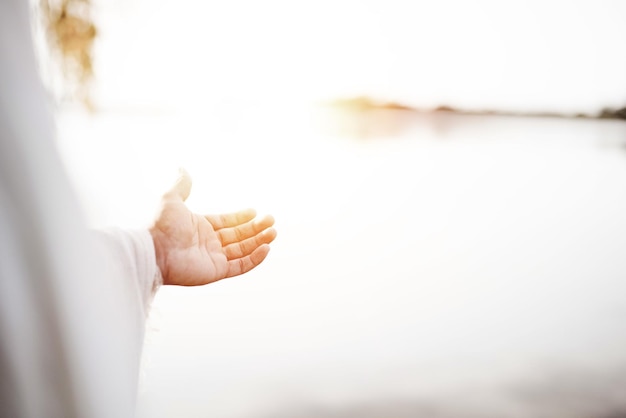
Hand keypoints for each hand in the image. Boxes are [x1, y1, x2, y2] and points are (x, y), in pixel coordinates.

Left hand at [149, 170, 275, 285]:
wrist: (153, 251)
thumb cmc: (160, 226)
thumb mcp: (171, 199)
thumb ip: (181, 185)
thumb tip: (181, 167)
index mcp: (200, 227)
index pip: (226, 222)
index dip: (241, 217)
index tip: (255, 211)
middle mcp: (208, 243)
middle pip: (238, 236)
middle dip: (255, 228)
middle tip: (271, 221)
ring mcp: (213, 258)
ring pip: (242, 250)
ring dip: (259, 241)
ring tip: (273, 232)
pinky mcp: (216, 271)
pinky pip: (240, 266)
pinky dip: (254, 258)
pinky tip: (266, 248)